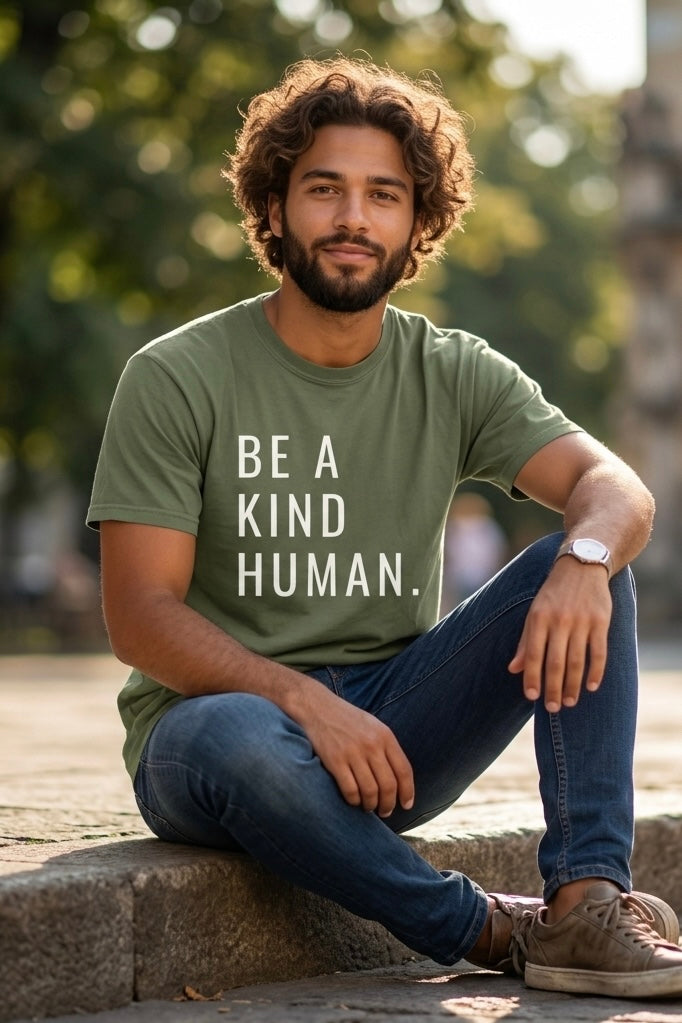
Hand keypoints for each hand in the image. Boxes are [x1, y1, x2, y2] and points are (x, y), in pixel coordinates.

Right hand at [297, 686, 414, 817]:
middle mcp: (371, 745)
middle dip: (389, 804)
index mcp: (385, 736)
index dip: (407, 792)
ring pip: (370, 791)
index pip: (404, 770)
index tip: (406, 805)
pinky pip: (350, 790)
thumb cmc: (346, 719)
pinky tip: (353, 801)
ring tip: (368, 808)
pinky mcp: (334, 760)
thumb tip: (398, 777)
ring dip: (371, 805)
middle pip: (388, 785)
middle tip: (385, 812)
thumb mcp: (373, 726)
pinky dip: (354, 801)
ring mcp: (353, 753)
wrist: (316, 706)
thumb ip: (386, 747)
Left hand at [508, 556, 611, 711]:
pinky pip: (599, 652)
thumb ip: (526, 642)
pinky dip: (596, 671)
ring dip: (573, 685)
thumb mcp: (534, 612)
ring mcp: (581, 621)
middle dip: (553, 688)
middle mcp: (559, 620)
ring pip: (576, 660)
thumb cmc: (553, 594)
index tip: (531, 698)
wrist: (582, 565)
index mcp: (538, 618)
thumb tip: (514, 669)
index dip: (532, 678)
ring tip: (570, 702)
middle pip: (555, 662)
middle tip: (553, 708)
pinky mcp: (601, 621)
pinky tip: (591, 686)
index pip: (534, 655)